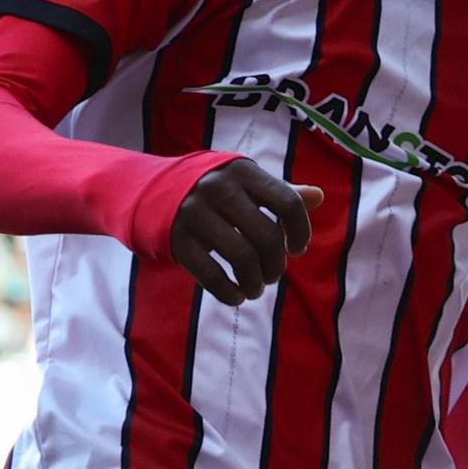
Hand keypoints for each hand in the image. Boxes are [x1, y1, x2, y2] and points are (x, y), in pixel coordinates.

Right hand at [167, 159, 320, 304]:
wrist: (148, 191)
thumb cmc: (212, 191)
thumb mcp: (244, 183)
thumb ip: (280, 192)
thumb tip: (319, 196)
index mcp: (242, 172)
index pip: (287, 202)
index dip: (300, 231)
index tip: (297, 249)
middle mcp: (218, 189)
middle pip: (267, 236)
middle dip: (276, 264)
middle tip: (273, 274)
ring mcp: (194, 213)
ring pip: (242, 258)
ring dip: (255, 282)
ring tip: (256, 288)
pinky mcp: (177, 239)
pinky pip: (212, 275)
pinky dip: (230, 294)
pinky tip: (237, 297)